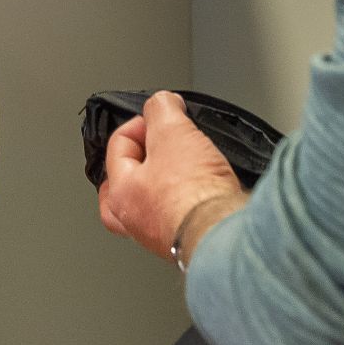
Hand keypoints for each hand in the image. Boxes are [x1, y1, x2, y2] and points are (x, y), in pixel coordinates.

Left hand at [97, 91, 245, 259]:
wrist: (225, 233)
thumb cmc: (193, 193)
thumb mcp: (173, 131)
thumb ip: (161, 109)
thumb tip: (162, 103)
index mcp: (120, 193)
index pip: (118, 145)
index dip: (141, 122)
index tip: (163, 116)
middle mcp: (135, 220)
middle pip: (125, 184)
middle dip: (141, 160)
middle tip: (159, 147)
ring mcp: (160, 235)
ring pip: (151, 203)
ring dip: (165, 182)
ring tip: (184, 166)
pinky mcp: (188, 241)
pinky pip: (179, 216)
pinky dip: (188, 200)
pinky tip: (204, 189)